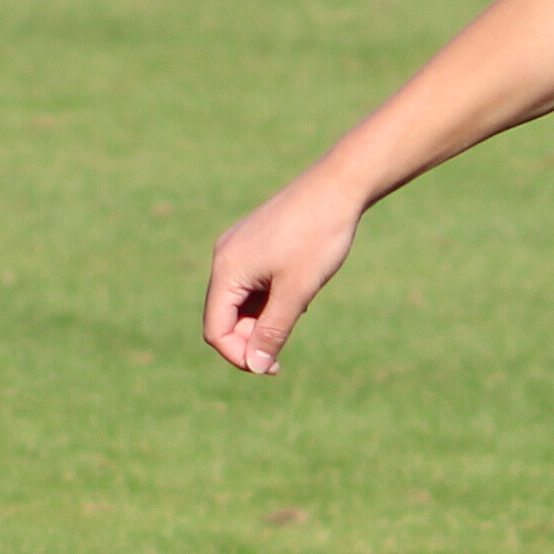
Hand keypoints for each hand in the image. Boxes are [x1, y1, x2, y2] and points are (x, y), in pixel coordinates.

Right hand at [202, 174, 361, 374]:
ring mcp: (238, 248)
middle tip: (288, 344)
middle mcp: (225, 258)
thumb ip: (272, 331)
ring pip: (242, 301)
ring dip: (265, 318)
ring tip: (299, 308)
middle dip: (252, 338)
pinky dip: (271, 298)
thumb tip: (255, 367)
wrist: (338, 186)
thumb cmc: (317, 238)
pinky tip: (300, 292)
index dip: (239, 355)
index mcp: (227, 270)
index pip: (216, 330)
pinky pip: (253, 283)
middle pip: (225, 317)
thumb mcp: (296, 292)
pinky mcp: (255, 242)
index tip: (273, 367)